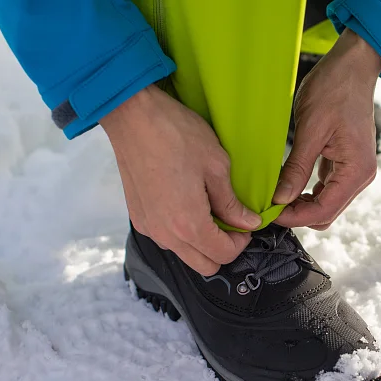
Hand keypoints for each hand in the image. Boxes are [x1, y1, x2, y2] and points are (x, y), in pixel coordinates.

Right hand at [101, 85, 261, 274]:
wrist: (132, 116)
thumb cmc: (176, 134)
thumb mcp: (216, 166)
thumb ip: (232, 202)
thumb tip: (248, 223)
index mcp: (188, 224)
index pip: (223, 255)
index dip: (241, 242)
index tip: (245, 223)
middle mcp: (166, 234)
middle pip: (204, 265)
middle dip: (222, 249)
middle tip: (231, 222)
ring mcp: (149, 227)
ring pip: (183, 254)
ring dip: (201, 243)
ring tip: (209, 211)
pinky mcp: (138, 216)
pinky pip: (166, 238)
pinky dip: (181, 232)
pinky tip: (187, 205)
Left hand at [273, 29, 380, 229]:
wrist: (353, 65)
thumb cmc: (335, 89)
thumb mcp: (311, 129)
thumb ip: (297, 168)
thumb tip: (281, 199)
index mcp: (356, 171)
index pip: (323, 211)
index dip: (294, 217)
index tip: (268, 212)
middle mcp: (360, 176)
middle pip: (325, 213)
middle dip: (296, 214)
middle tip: (266, 206)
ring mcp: (354, 170)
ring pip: (325, 204)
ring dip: (300, 205)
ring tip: (274, 196)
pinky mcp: (346, 163)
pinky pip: (326, 188)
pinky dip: (307, 192)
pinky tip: (287, 184)